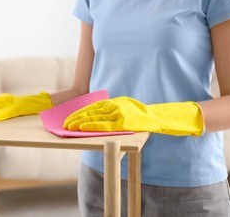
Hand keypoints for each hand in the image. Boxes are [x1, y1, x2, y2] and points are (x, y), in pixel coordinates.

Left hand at [63, 97, 203, 135]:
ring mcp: (121, 112)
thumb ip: (116, 112)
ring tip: (69, 126)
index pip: (95, 106)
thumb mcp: (129, 109)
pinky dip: (93, 125)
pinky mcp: (126, 121)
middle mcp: (117, 105)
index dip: (82, 111)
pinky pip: (106, 124)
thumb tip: (102, 118)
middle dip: (77, 116)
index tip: (71, 116)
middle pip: (92, 110)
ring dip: (81, 121)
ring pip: (96, 116)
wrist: (164, 116)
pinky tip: (83, 128)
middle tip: (65, 123)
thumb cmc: (146, 116)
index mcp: (118, 102)